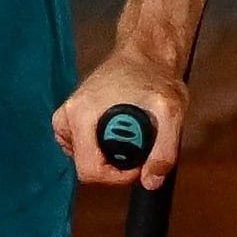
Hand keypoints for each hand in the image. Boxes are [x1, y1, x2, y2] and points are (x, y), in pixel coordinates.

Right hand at [56, 51, 182, 186]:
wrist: (143, 55)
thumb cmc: (154, 76)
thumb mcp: (171, 111)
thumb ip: (165, 150)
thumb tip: (151, 181)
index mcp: (81, 115)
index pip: (90, 171)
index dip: (119, 176)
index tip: (141, 162)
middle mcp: (66, 117)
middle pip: (88, 166)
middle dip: (117, 164)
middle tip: (140, 142)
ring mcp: (65, 118)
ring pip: (87, 159)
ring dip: (111, 154)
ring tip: (131, 130)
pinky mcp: (69, 120)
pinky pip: (85, 149)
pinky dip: (103, 147)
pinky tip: (118, 128)